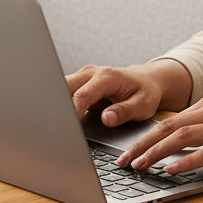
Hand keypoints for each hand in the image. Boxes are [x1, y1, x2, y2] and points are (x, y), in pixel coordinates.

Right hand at [66, 59, 191, 126]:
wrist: (147, 81)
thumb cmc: (145, 93)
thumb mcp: (142, 105)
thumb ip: (124, 111)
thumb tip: (106, 118)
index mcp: (107, 77)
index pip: (82, 95)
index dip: (74, 113)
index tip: (69, 129)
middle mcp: (91, 73)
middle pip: (64, 87)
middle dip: (57, 107)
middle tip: (55, 128)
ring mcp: (83, 77)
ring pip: (60, 88)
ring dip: (57, 105)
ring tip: (55, 125)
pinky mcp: (80, 84)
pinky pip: (64, 93)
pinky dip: (60, 105)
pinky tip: (60, 120)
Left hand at [115, 96, 202, 172]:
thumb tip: (177, 145)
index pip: (167, 121)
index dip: (144, 137)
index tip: (127, 152)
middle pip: (167, 127)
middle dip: (141, 145)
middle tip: (123, 162)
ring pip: (181, 137)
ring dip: (156, 153)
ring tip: (139, 166)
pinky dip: (185, 161)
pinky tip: (171, 170)